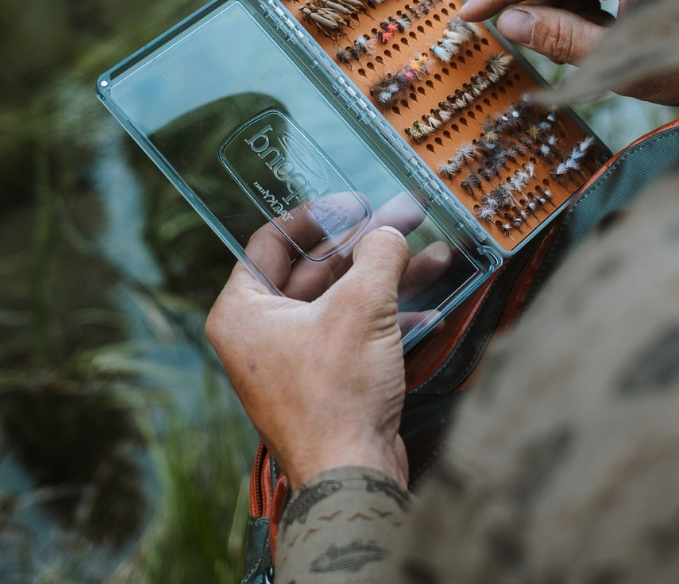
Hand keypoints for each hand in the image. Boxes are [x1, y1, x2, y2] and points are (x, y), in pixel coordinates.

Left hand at [207, 200, 449, 489]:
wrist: (353, 475)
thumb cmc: (337, 395)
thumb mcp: (360, 307)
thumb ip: (378, 255)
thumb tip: (389, 233)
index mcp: (244, 310)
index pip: (271, 240)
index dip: (316, 215)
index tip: (355, 203)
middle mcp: (261, 334)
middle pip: (315, 269)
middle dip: (366, 246)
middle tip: (404, 220)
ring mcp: (294, 361)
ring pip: (343, 301)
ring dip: (388, 278)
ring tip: (435, 256)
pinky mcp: (327, 383)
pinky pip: (355, 334)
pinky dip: (390, 317)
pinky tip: (432, 303)